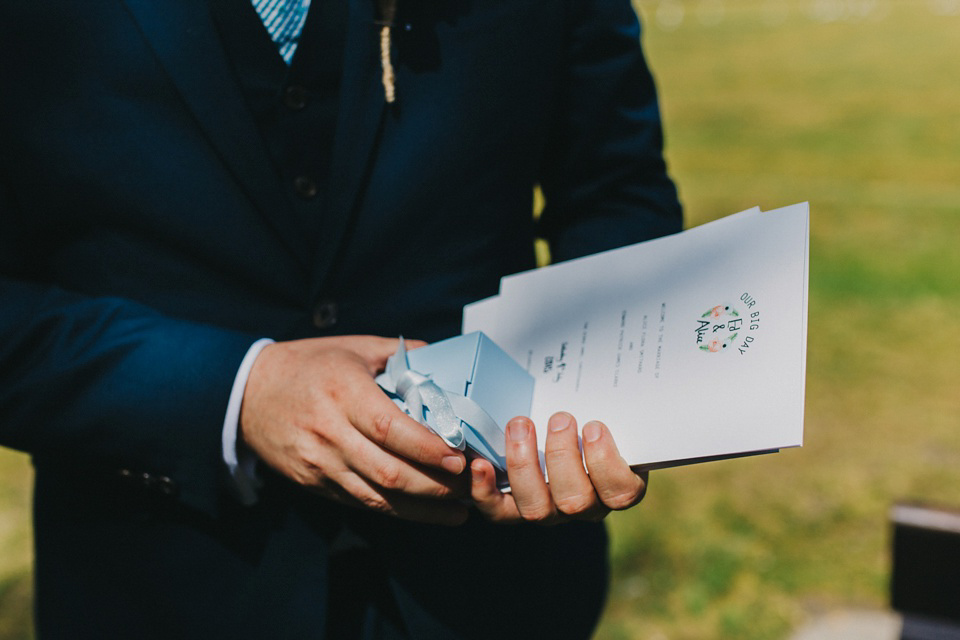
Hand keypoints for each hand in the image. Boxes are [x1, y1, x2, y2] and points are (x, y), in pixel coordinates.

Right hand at [239, 336, 469, 524]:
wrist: (246, 393)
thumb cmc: (306, 365)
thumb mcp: (352, 348)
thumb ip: (400, 353)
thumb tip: (444, 357)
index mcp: (343, 391)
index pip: (389, 428)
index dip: (427, 448)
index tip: (460, 457)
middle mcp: (330, 430)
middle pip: (388, 471)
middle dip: (435, 485)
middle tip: (470, 486)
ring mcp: (319, 462)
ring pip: (377, 496)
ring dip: (422, 507)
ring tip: (460, 508)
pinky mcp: (313, 482)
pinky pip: (360, 502)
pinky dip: (396, 510)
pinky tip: (425, 511)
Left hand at [470, 412, 646, 523]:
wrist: (561, 432)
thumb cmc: (589, 423)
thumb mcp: (612, 416)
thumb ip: (615, 409)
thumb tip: (618, 382)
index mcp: (616, 487)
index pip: (621, 492)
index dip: (605, 462)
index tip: (593, 426)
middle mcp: (584, 507)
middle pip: (575, 501)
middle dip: (562, 456)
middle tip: (559, 418)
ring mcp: (550, 512)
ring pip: (536, 508)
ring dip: (524, 465)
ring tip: (520, 425)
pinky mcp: (515, 511)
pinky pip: (499, 512)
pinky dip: (486, 491)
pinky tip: (481, 463)